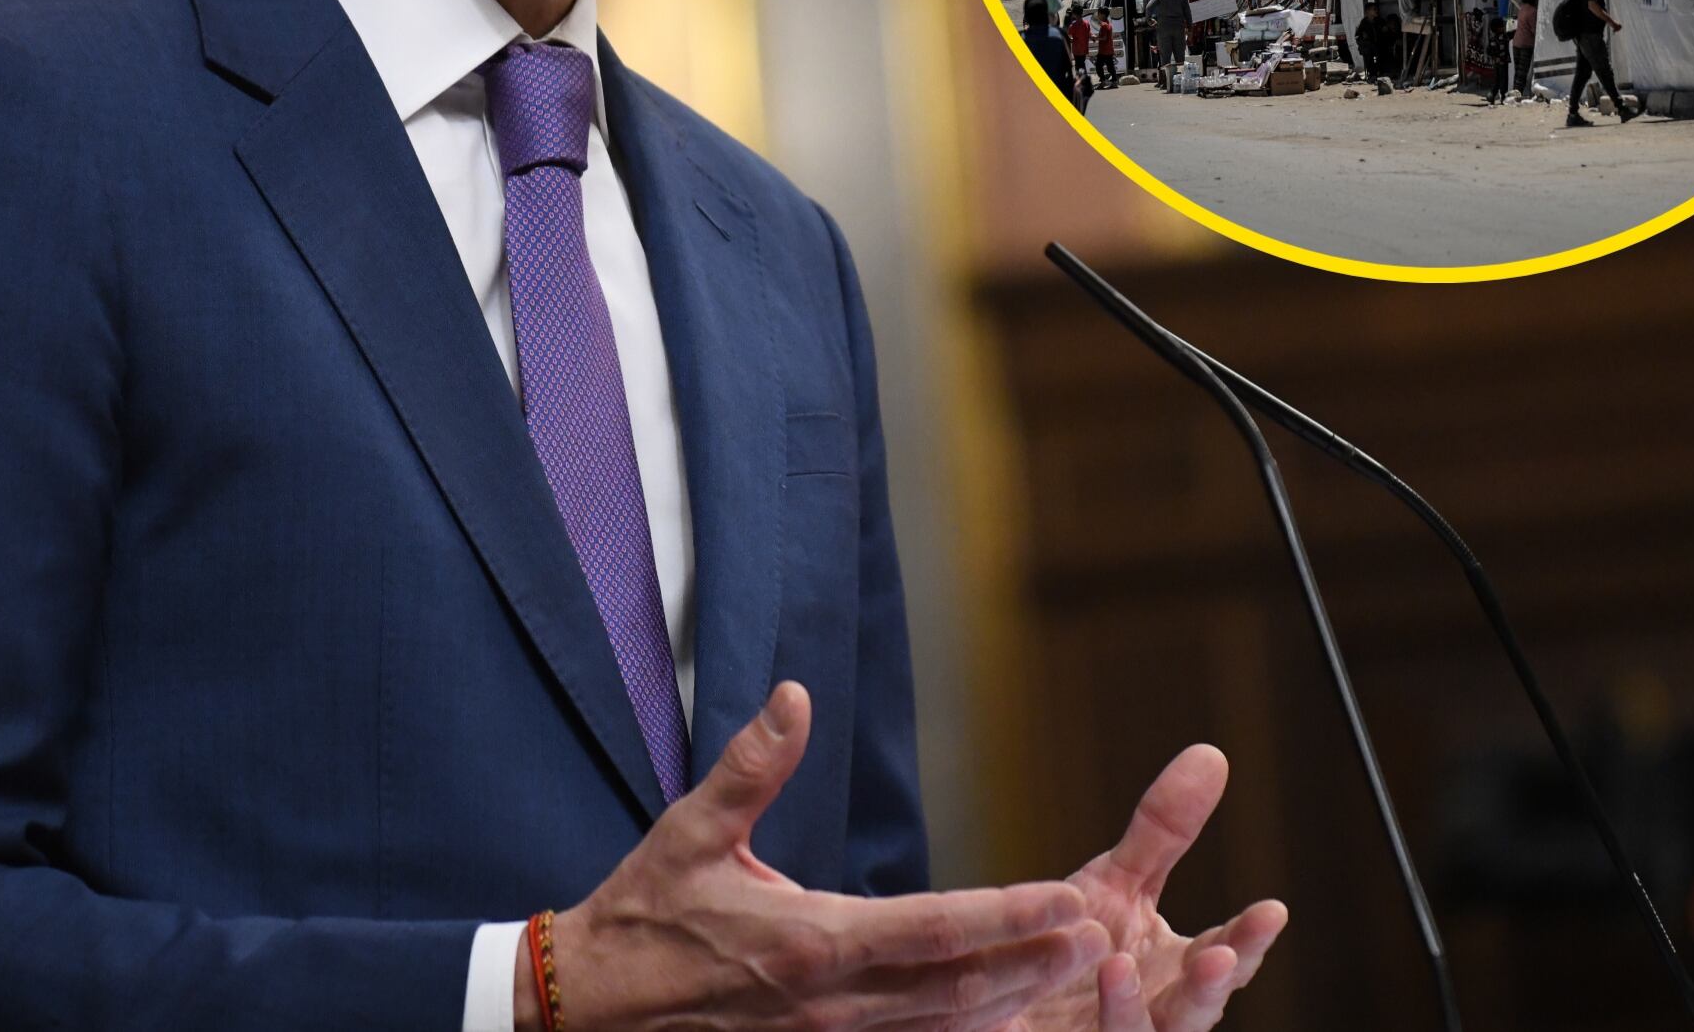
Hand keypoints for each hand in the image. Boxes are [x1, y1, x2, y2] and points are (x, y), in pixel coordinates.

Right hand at [523, 682, 1110, 1030]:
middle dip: (1035, 962)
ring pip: (944, 1028)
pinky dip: (962, 1031)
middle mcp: (832, 1001)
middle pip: (959, 988)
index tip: (1066, 898)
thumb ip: (751, 766)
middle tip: (1104, 936)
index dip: (1005, 915)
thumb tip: (794, 695)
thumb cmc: (642, 916)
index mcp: (808, 941)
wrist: (588, 1011)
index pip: (931, 929)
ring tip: (1080, 970)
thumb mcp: (690, 831)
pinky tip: (1008, 1015)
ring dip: (1015, 1000)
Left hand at [998, 746, 1285, 1031]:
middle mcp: (1154, 1014)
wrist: (1004, 994)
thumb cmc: (1075, 945)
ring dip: (1130, 1010)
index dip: (1248, 939)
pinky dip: (1075, 1023)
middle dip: (1208, 989)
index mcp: (1175, 972)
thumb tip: (1211, 756)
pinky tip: (1047, 994)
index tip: (1271, 910)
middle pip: (1193, 1012)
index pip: (1225, 957)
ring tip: (1117, 968)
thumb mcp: (1119, 882)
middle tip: (1219, 959)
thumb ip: (1165, 832)